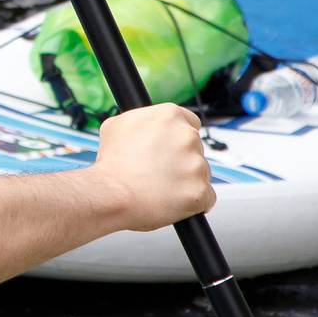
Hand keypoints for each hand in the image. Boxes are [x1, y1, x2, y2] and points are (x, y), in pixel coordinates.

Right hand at [90, 103, 215, 231]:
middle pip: (195, 148)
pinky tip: (172, 200)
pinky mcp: (201, 190)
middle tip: (159, 170)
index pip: (190, 121)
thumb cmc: (111, 164)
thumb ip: (140, 121)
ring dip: (186, 180)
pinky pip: (205, 196)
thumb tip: (146, 126)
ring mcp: (197, 164)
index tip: (169, 147)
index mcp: (169, 115)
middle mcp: (187, 136)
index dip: (177, 136)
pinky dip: (192, 201)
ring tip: (161, 187)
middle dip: (181, 159)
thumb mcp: (115, 126)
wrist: (112, 194)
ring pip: (201, 173)